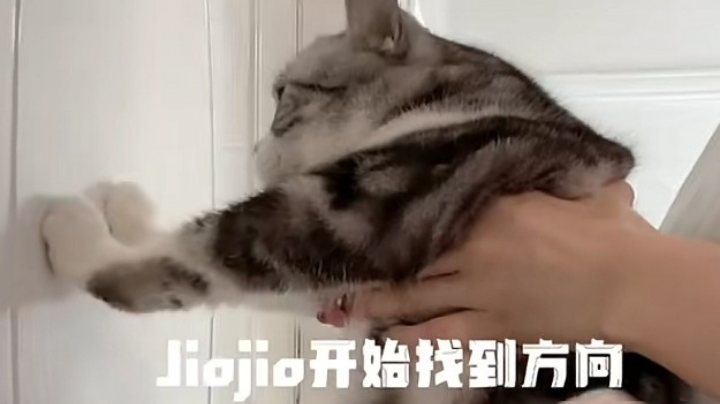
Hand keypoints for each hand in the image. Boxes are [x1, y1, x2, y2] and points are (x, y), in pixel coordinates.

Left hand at [348, 182, 654, 345]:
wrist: (633, 283)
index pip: (428, 205)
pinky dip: (412, 337)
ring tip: (344, 303)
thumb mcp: (577, 189)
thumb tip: (544, 158)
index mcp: (491, 208)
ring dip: (376, 300)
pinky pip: (441, 335)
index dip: (391, 213)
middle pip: (406, 253)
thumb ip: (549, 174)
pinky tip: (389, 337)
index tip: (364, 214)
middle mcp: (473, 247)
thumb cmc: (611, 232)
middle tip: (337, 262)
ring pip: (411, 295)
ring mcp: (479, 290)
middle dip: (368, 261)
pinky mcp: (492, 326)